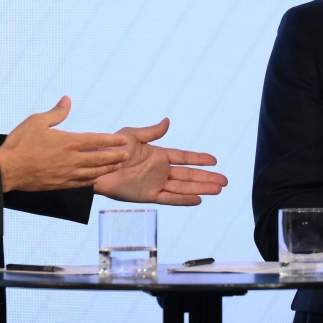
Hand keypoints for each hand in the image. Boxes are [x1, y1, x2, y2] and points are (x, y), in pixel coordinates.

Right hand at [0, 96, 128, 192]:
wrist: (7, 170)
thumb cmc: (20, 143)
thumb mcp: (37, 121)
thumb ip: (56, 112)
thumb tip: (68, 100)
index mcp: (68, 142)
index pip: (96, 140)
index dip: (112, 140)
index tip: (124, 140)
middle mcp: (72, 160)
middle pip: (99, 158)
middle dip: (115, 156)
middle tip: (127, 155)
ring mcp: (67, 174)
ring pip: (93, 172)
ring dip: (107, 169)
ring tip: (117, 166)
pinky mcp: (60, 185)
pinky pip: (81, 183)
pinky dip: (92, 181)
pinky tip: (97, 179)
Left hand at [93, 118, 227, 205]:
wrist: (97, 166)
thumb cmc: (111, 148)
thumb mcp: (132, 135)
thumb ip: (151, 132)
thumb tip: (168, 121)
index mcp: (158, 155)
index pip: (184, 157)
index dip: (199, 159)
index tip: (214, 161)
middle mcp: (160, 170)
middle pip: (189, 175)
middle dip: (206, 178)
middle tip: (224, 181)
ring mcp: (155, 183)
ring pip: (183, 187)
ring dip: (200, 189)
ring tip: (218, 190)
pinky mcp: (148, 195)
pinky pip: (170, 198)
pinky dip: (183, 200)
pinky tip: (198, 200)